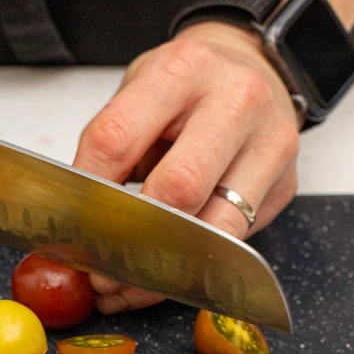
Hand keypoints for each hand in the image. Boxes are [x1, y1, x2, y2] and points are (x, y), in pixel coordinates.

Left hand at [73, 21, 301, 314]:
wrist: (254, 67)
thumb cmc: (187, 87)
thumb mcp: (140, 91)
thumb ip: (111, 145)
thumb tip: (78, 220)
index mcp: (184, 70)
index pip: (117, 139)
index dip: (87, 192)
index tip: (69, 226)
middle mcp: (237, 101)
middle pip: (176, 188)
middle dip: (130, 238)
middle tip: (97, 268)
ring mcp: (270, 145)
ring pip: (214, 228)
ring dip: (162, 268)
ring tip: (125, 287)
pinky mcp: (285, 184)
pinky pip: (234, 242)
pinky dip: (193, 270)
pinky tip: (162, 281)